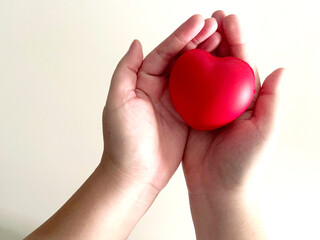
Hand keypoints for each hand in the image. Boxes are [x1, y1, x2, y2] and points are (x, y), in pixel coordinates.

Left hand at [101, 15, 221, 191]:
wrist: (136, 174)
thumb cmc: (123, 141)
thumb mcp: (117, 101)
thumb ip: (126, 70)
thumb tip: (137, 42)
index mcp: (143, 81)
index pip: (165, 52)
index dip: (182, 35)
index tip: (199, 22)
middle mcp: (160, 88)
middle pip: (182, 58)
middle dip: (199, 40)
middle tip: (217, 26)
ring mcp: (176, 102)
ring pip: (195, 73)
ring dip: (209, 56)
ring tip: (224, 40)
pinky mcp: (188, 117)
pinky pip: (203, 95)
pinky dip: (214, 81)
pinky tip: (226, 70)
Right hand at [182, 11, 283, 239]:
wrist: (217, 189)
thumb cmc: (243, 165)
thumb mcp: (264, 133)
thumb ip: (271, 101)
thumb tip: (280, 69)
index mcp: (247, 99)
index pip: (243, 62)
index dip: (237, 39)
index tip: (229, 20)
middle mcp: (227, 99)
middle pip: (222, 61)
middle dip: (217, 37)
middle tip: (209, 18)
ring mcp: (208, 106)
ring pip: (203, 72)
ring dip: (199, 50)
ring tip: (192, 32)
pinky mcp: (191, 114)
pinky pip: (186, 89)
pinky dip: (182, 73)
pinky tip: (177, 59)